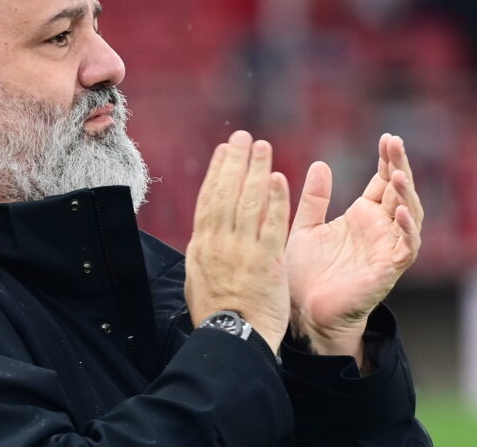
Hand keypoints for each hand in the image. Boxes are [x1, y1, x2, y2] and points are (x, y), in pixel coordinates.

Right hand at [185, 130, 290, 353]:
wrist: (230, 339)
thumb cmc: (217, 314)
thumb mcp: (198, 279)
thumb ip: (205, 253)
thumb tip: (204, 235)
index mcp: (202, 246)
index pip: (209, 199)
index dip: (217, 172)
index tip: (224, 150)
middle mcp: (218, 243)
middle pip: (226, 193)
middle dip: (236, 162)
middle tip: (244, 137)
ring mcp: (241, 250)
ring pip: (248, 202)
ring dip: (256, 171)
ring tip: (263, 147)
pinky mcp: (265, 262)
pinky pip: (270, 224)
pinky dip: (274, 200)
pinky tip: (278, 179)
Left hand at [285, 134, 423, 361]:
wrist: (303, 312)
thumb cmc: (306, 273)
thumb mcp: (306, 227)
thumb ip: (314, 199)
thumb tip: (320, 165)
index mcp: (362, 216)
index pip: (382, 182)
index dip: (387, 160)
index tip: (387, 137)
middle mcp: (380, 229)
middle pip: (399, 192)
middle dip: (399, 166)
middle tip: (395, 143)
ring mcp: (387, 249)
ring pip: (410, 216)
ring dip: (406, 194)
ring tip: (397, 173)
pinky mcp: (388, 270)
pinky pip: (406, 247)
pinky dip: (407, 230)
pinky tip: (400, 212)